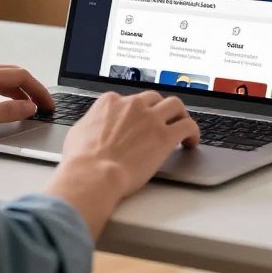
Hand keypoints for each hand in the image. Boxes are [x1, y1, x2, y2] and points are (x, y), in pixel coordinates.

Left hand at [0, 62, 54, 140]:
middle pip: (12, 74)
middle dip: (30, 89)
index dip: (38, 90)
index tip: (47, 104)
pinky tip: (1, 105)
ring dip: (15, 91)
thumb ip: (7, 112)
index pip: (21, 75)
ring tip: (26, 108)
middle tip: (42, 106)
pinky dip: (1, 92)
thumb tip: (28, 107)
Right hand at [63, 91, 200, 196]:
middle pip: (154, 98)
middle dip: (159, 109)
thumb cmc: (81, 159)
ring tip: (182, 126)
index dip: (136, 112)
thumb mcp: (79, 132)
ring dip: (180, 115)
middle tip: (163, 121)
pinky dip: (192, 131)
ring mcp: (150, 119)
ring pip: (175, 105)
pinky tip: (191, 141)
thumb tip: (93, 126)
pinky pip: (188, 126)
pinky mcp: (165, 136)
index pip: (129, 99)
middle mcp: (133, 105)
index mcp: (111, 102)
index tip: (139, 121)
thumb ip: (91, 123)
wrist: (93, 174)